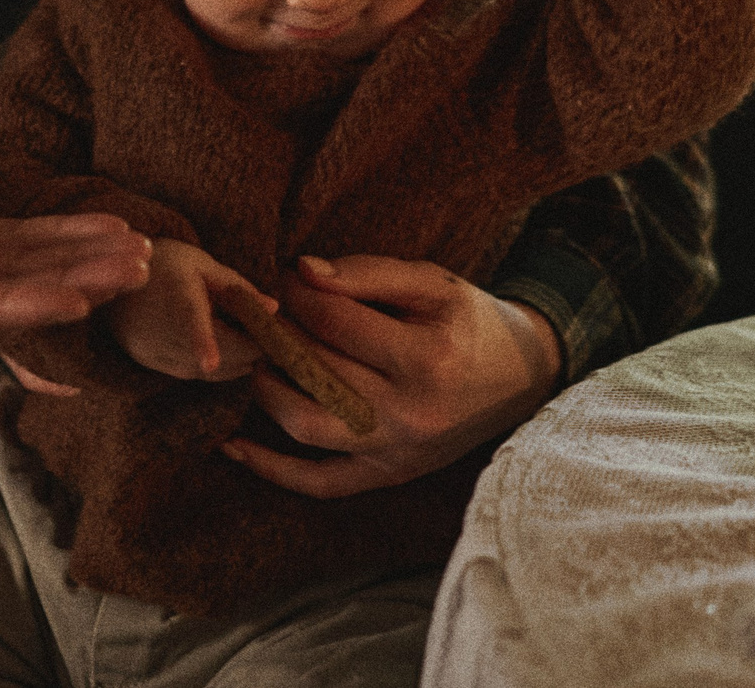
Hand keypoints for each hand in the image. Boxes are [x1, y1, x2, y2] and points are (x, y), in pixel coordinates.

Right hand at [0, 130, 151, 340]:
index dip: (15, 309)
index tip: (75, 301)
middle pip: (2, 300)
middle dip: (71, 290)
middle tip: (140, 275)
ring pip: (17, 274)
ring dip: (79, 266)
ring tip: (145, 253)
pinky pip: (11, 243)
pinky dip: (59, 237)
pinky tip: (109, 229)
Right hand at [105, 238, 270, 380]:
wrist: (114, 272)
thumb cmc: (166, 262)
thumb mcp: (202, 263)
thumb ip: (238, 287)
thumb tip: (273, 309)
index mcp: (175, 291)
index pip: (188, 317)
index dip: (200, 341)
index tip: (210, 363)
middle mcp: (156, 323)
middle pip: (208, 352)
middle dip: (248, 351)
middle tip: (269, 340)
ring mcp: (148, 345)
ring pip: (202, 371)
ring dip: (233, 363)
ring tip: (248, 344)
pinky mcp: (145, 359)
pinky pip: (187, 373)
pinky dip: (211, 369)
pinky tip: (223, 353)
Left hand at [222, 255, 562, 497]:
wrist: (522, 377)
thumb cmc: (470, 321)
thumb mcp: (432, 284)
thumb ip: (368, 272)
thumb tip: (302, 271)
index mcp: (426, 359)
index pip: (334, 321)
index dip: (297, 292)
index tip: (282, 277)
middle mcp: (410, 413)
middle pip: (315, 369)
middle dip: (277, 333)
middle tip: (259, 311)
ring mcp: (397, 452)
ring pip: (306, 425)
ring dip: (265, 388)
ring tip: (252, 357)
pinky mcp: (388, 476)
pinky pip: (320, 483)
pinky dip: (272, 468)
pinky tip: (232, 444)